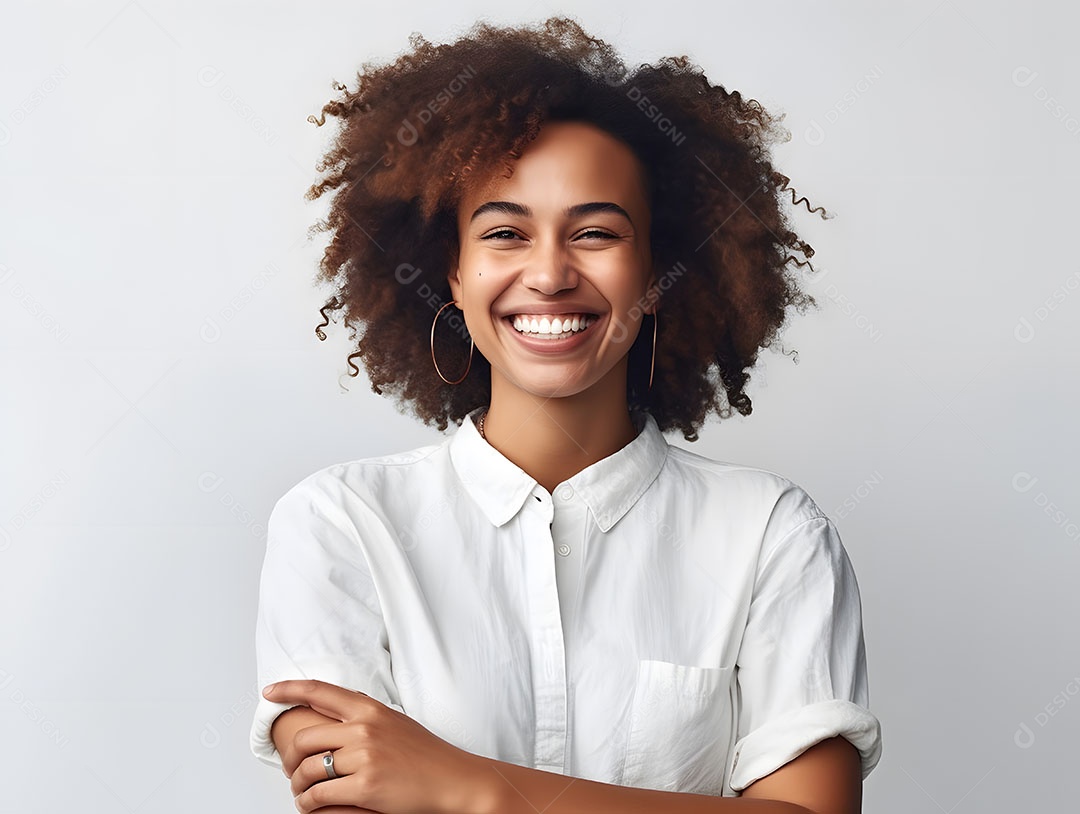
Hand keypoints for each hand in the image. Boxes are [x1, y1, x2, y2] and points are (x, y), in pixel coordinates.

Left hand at [262, 679, 493, 813]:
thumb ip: (364, 719)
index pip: (321, 691)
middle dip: (291, 760)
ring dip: (298, 786)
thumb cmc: (427, 756)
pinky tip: (312, 806)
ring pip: (307, 770)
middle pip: (305, 738)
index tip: (269, 692)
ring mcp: (365, 756)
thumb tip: (331, 722)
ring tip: (303, 794)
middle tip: (292, 772)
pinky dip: (308, 804)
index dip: (290, 689)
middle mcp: (365, 728)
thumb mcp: (395, 723)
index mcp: (371, 709)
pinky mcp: (365, 786)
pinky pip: (318, 795)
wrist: (454, 780)